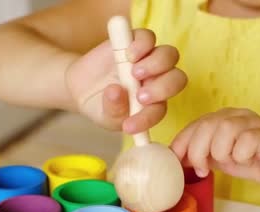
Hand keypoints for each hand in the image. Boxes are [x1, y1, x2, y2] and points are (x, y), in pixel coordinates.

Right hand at [65, 29, 186, 133]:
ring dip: (156, 64)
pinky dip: (142, 44)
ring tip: (134, 72)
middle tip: (140, 96)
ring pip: (169, 55)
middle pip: (177, 79)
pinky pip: (147, 37)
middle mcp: (156, 80)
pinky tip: (129, 55)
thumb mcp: (105, 115)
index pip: (159, 110)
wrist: (82, 86)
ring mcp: (147, 59)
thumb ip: (113, 109)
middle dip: (163, 88)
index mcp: (154, 103)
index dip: (147, 118)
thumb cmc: (100, 105)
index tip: (128, 126)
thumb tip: (116, 92)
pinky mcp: (134, 42)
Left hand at [170, 108, 259, 187]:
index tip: (176, 160)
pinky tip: (246, 159)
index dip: (182, 142)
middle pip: (206, 125)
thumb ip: (198, 154)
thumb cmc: (250, 160)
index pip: (195, 124)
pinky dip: (240, 154)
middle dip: (198, 151)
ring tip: (229, 161)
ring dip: (221, 152)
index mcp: (223, 117)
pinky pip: (245, 140)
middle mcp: (237, 115)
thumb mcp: (217, 158)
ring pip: (224, 130)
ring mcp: (253, 123)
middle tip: (203, 169)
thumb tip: (173, 157)